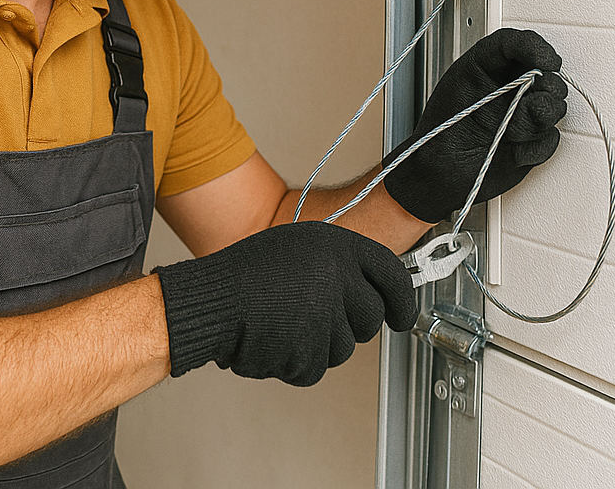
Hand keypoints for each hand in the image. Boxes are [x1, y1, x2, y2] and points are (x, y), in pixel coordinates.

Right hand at [155, 222, 417, 386]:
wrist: (212, 299)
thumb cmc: (247, 272)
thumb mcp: (300, 247)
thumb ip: (337, 264)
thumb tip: (366, 288)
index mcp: (338, 247)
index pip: (392, 275)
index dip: (401, 300)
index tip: (402, 315)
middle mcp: (338, 279)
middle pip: (371, 318)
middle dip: (350, 324)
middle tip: (316, 315)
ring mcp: (326, 317)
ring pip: (343, 347)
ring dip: (318, 343)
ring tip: (285, 320)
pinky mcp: (309, 352)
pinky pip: (315, 367)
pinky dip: (296, 361)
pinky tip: (275, 338)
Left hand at [383, 28, 567, 222]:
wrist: (441, 169)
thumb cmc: (443, 125)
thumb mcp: (463, 84)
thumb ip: (503, 75)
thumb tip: (539, 90)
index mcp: (489, 66)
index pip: (518, 44)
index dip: (537, 49)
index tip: (549, 62)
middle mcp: (511, 88)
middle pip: (547, 75)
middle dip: (546, 87)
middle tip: (529, 100)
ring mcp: (525, 114)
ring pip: (555, 107)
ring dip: (536, 120)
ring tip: (509, 132)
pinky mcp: (534, 141)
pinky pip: (550, 139)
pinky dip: (533, 147)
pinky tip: (511, 150)